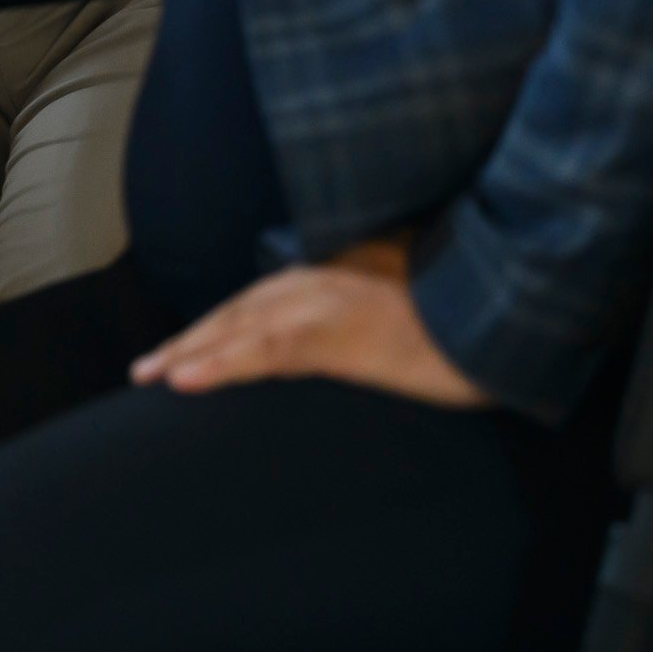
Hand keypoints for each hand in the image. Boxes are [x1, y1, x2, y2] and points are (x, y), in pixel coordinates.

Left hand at [128, 238, 488, 407]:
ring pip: (239, 329)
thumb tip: (359, 323)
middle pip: (238, 313)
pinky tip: (186, 379)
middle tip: (146, 371)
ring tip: (152, 377)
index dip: (218, 326)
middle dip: (191, 340)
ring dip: (191, 351)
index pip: (259, 302)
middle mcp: (319, 278)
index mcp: (333, 272)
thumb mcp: (411, 295)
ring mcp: (325, 301)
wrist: (506, 309)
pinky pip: (265, 352)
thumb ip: (371, 298)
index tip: (181, 351)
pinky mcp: (338, 333)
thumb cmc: (466, 306)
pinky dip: (221, 363)